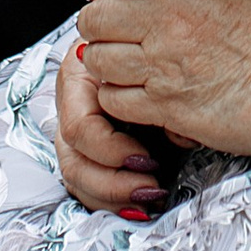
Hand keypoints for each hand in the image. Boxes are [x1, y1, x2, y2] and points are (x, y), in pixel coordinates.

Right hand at [52, 48, 173, 217]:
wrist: (158, 46)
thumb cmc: (155, 46)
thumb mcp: (155, 54)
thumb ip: (158, 78)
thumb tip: (178, 125)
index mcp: (78, 79)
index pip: (79, 128)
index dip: (110, 150)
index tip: (148, 157)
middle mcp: (72, 108)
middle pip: (73, 161)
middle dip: (112, 183)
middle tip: (150, 186)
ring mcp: (77, 133)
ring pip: (78, 178)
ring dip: (113, 196)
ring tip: (150, 197)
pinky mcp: (90, 153)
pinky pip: (90, 186)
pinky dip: (114, 200)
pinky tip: (141, 204)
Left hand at [75, 0, 250, 161]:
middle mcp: (168, 20)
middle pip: (96, 16)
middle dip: (97, 23)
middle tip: (110, 31)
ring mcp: (163, 65)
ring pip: (97, 59)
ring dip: (104, 61)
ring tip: (123, 63)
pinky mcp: (165, 106)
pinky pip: (114, 99)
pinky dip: (117, 96)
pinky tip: (135, 92)